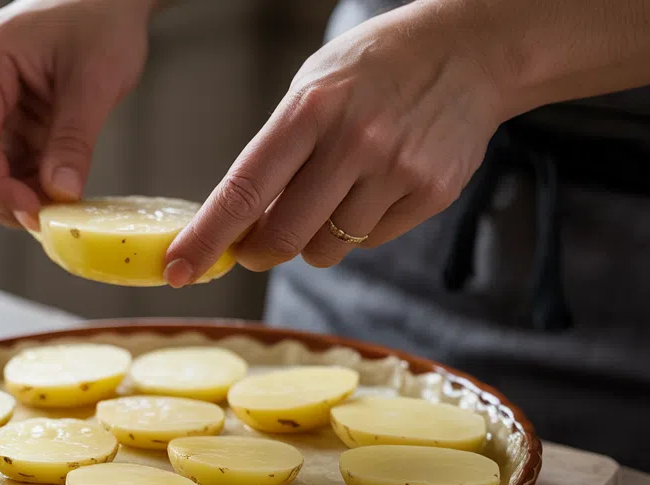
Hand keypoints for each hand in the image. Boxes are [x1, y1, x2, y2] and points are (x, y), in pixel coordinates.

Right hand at [0, 0, 154, 228]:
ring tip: (62, 206)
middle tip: (51, 221)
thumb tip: (61, 195)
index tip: (33, 215)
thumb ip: (74, 140)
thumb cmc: (101, 20)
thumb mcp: (95, 81)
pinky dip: (30, 180)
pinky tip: (59, 191)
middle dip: (6, 197)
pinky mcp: (5, 112)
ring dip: (21, 192)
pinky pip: (8, 157)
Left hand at [163, 6, 504, 285]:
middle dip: (259, 251)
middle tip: (256, 244)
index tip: (178, 268)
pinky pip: (369, 241)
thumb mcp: (313, 88)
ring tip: (334, 192)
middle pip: (282, 237)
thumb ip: (276, 153)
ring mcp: (396, 171)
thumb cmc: (375, 69)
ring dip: (313, 239)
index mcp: (310, 109)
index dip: (207, 238)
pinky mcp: (430, 194)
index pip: (245, 191)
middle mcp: (354, 142)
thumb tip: (239, 225)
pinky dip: (358, 229)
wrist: (471, 51)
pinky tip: (375, 186)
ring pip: (325, 251)